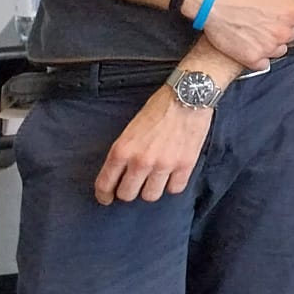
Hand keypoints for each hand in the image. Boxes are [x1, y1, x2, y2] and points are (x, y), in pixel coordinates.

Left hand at [95, 86, 211, 204]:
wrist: (189, 95)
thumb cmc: (159, 107)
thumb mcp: (131, 128)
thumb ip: (125, 151)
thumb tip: (121, 172)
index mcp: (122, 150)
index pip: (105, 184)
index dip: (104, 195)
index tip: (107, 198)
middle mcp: (141, 161)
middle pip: (127, 195)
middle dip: (128, 192)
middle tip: (134, 185)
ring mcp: (164, 165)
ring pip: (150, 196)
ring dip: (151, 189)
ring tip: (155, 180)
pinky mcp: (185, 165)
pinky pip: (175, 189)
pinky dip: (173, 185)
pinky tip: (172, 175)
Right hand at [189, 0, 293, 68]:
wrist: (212, 0)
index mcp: (292, 14)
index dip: (292, 12)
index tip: (279, 9)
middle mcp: (283, 33)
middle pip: (293, 34)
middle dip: (283, 27)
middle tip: (266, 18)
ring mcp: (267, 47)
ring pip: (280, 49)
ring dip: (273, 42)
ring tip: (258, 30)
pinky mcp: (251, 58)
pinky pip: (263, 63)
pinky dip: (258, 56)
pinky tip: (250, 44)